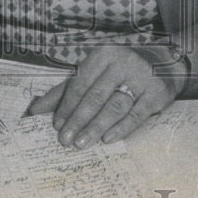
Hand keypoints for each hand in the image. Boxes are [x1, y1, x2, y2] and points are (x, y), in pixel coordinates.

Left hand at [27, 45, 184, 147]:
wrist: (164, 63)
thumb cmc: (119, 70)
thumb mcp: (93, 73)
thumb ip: (65, 90)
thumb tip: (34, 109)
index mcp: (104, 54)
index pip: (80, 83)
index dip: (67, 105)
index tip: (56, 124)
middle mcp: (124, 62)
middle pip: (96, 96)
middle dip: (78, 120)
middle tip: (65, 140)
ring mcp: (143, 77)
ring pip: (115, 106)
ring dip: (96, 127)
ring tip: (81, 143)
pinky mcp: (157, 93)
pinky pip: (136, 115)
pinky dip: (121, 128)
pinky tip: (107, 139)